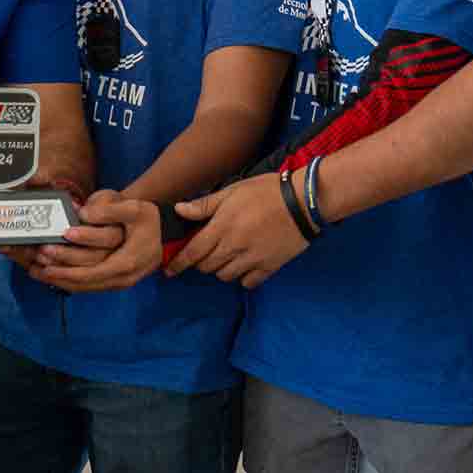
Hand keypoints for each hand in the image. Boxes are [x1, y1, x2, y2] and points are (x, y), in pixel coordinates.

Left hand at [26, 189, 158, 292]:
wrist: (164, 233)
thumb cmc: (149, 220)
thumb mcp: (136, 209)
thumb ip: (110, 211)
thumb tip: (84, 214)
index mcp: (126, 262)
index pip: (92, 271)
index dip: (70, 261)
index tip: (50, 250)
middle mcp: (121, 278)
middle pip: (84, 281)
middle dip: (59, 272)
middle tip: (37, 259)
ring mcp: (117, 283)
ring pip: (84, 287)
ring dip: (60, 280)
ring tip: (37, 271)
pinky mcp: (113, 282)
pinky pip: (88, 286)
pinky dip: (69, 281)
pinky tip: (52, 276)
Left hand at [165, 170, 311, 287]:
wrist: (303, 202)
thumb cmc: (265, 191)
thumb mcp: (232, 191)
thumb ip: (204, 205)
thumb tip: (179, 210)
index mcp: (222, 227)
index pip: (193, 252)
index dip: (178, 263)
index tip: (169, 270)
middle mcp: (234, 247)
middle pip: (207, 266)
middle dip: (201, 262)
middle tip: (204, 252)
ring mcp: (252, 259)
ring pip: (225, 276)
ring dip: (220, 269)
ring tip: (225, 256)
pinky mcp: (270, 266)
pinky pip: (248, 282)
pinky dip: (243, 277)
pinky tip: (244, 265)